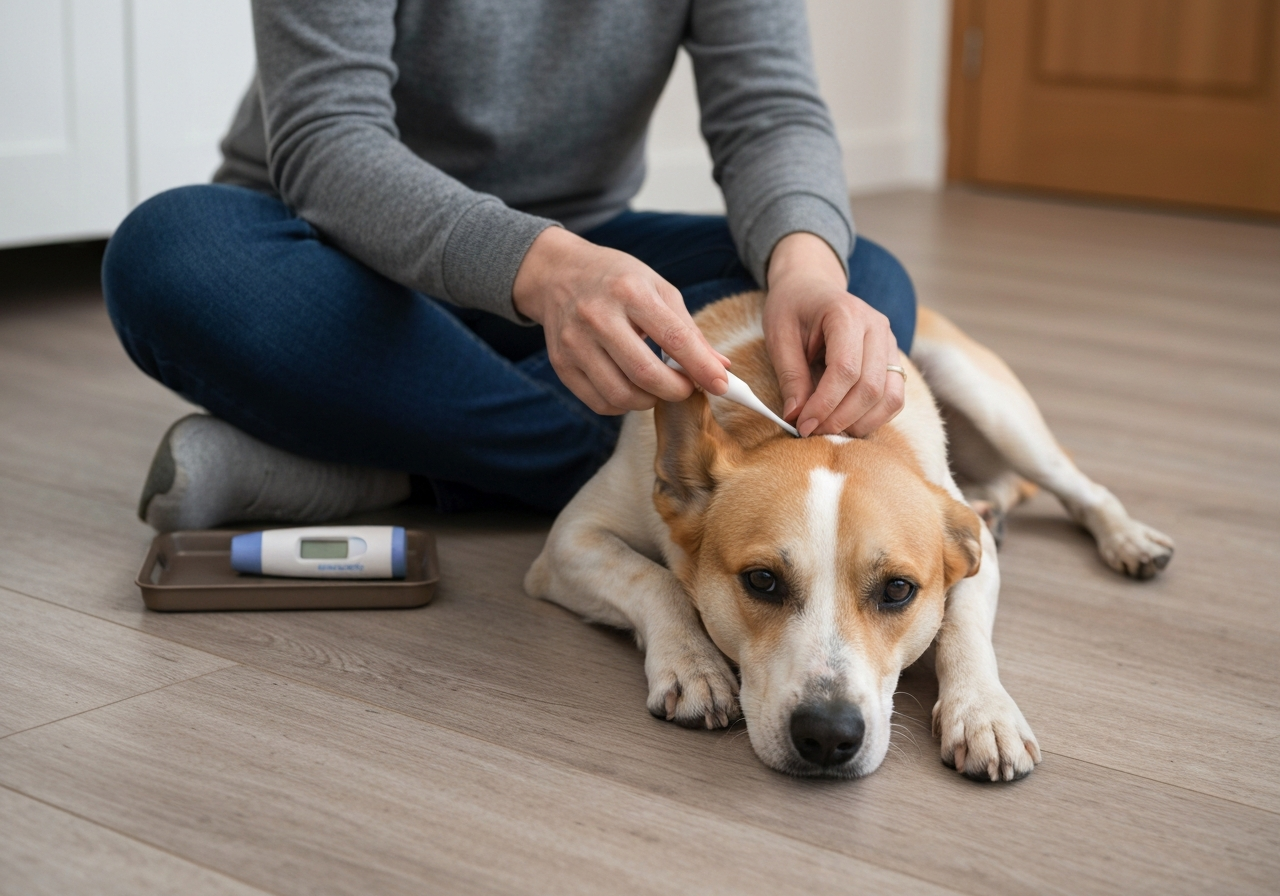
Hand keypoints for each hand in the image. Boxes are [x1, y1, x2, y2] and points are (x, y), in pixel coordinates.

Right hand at [513, 227, 729, 414]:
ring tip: (658, 387)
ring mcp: (575, 343)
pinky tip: (632, 388)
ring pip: (622, 395)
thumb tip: (721, 367)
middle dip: (676, 391)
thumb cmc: (618, 281)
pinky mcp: (562, 364)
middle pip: (645, 374)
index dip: (701, 367)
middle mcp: (597, 316)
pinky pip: (601, 402)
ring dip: (650, 401)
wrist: (559, 274)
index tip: (722, 385)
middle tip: (687, 388)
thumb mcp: (658, 290)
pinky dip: (624, 404)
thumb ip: (688, 330)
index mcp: (629, 291)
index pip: (673, 338)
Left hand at [763, 233, 903, 437]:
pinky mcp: (892, 359)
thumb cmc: (792, 307)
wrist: (812, 285)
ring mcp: (890, 343)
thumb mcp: (779, 336)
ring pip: (889, 397)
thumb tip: (796, 417)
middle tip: (811, 431)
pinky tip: (846, 423)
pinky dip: (873, 417)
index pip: (846, 369)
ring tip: (828, 430)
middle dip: (840, 418)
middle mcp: (877, 327)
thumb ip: (790, 376)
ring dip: (859, 423)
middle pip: (870, 387)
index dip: (825, 404)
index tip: (803, 424)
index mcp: (847, 314)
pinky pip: (894, 397)